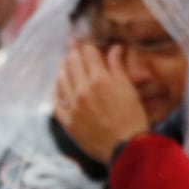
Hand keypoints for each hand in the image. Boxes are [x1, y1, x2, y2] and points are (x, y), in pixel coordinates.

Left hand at [53, 41, 148, 164]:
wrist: (126, 148)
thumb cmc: (132, 119)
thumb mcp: (128, 89)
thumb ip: (117, 68)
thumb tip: (114, 48)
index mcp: (100, 79)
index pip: (88, 54)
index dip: (86, 44)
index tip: (84, 40)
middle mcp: (83, 90)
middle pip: (73, 63)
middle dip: (73, 51)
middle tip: (71, 44)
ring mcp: (73, 106)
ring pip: (62, 79)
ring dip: (62, 68)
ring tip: (63, 61)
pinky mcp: (68, 122)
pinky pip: (57, 102)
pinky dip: (56, 91)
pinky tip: (57, 86)